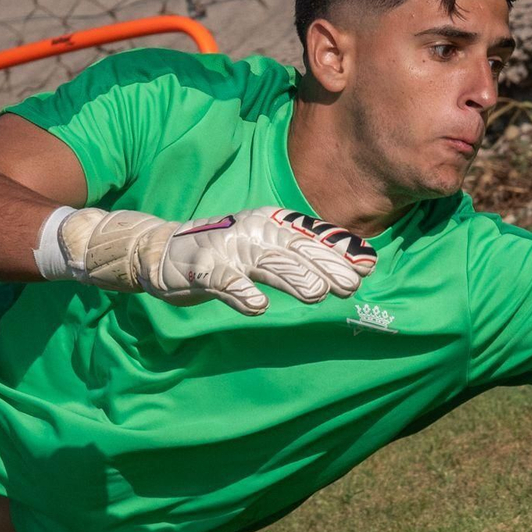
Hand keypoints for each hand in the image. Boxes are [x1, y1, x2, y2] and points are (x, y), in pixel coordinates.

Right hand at [56, 205, 375, 314]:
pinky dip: (240, 293)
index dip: (340, 250)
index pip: (312, 236)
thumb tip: (365, 264)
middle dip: (324, 266)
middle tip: (350, 286)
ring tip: (316, 295)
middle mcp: (254, 232)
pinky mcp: (201, 270)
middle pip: (295, 249)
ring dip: (292, 277)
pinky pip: (223, 282)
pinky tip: (257, 307)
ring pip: (265, 263)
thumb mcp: (271, 247)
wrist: (162, 251)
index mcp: (273, 224)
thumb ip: (312, 254)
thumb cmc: (228, 252)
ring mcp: (227, 250)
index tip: (369, 266)